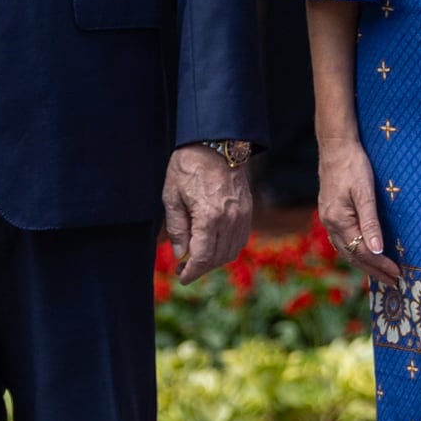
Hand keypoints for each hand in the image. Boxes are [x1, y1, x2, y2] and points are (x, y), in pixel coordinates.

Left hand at [162, 145, 253, 284]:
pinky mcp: (248, 209)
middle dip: (201, 268)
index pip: (203, 257)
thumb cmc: (189, 166)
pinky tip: (214, 244)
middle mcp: (230, 219)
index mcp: (209, 217)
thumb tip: (180, 254)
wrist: (216, 142)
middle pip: (218, 258)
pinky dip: (228, 247)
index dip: (192, 272)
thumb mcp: (172, 196)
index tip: (182, 277)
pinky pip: (241, 238)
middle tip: (184, 267)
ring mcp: (242, 215)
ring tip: (198, 257)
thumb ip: (177, 228)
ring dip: (215, 260)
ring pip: (232, 251)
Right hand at [315, 138, 400, 286]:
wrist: (336, 147)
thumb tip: (376, 250)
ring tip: (381, 275)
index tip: (398, 274)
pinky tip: (364, 254)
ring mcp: (328, 219)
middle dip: (374, 270)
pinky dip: (355, 252)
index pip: (362, 251)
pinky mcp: (331, 213)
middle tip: (394, 283)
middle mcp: (330, 224)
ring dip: (364, 264)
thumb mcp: (365, 192)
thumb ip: (370, 222)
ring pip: (346, 250)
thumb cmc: (353, 165)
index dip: (380, 265)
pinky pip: (342, 241)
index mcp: (338, 220)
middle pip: (353, 256)